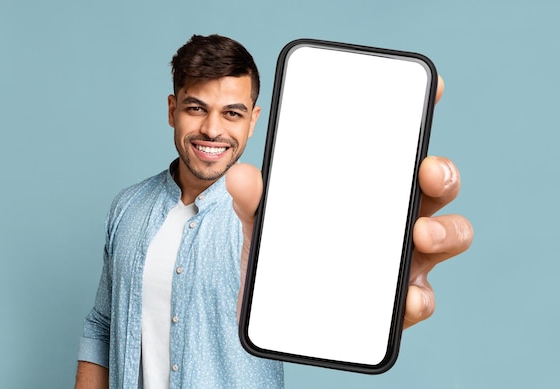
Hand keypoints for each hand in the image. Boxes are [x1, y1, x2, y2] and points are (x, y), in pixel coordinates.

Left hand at [226, 76, 473, 327]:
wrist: (275, 312)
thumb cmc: (281, 253)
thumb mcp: (263, 221)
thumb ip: (253, 200)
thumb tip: (240, 176)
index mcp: (366, 188)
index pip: (398, 147)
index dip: (418, 114)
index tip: (429, 87)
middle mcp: (394, 216)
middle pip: (437, 186)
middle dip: (443, 172)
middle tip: (427, 169)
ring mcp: (401, 258)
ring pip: (448, 236)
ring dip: (445, 231)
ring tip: (420, 234)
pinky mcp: (396, 304)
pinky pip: (422, 299)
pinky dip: (419, 299)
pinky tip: (407, 300)